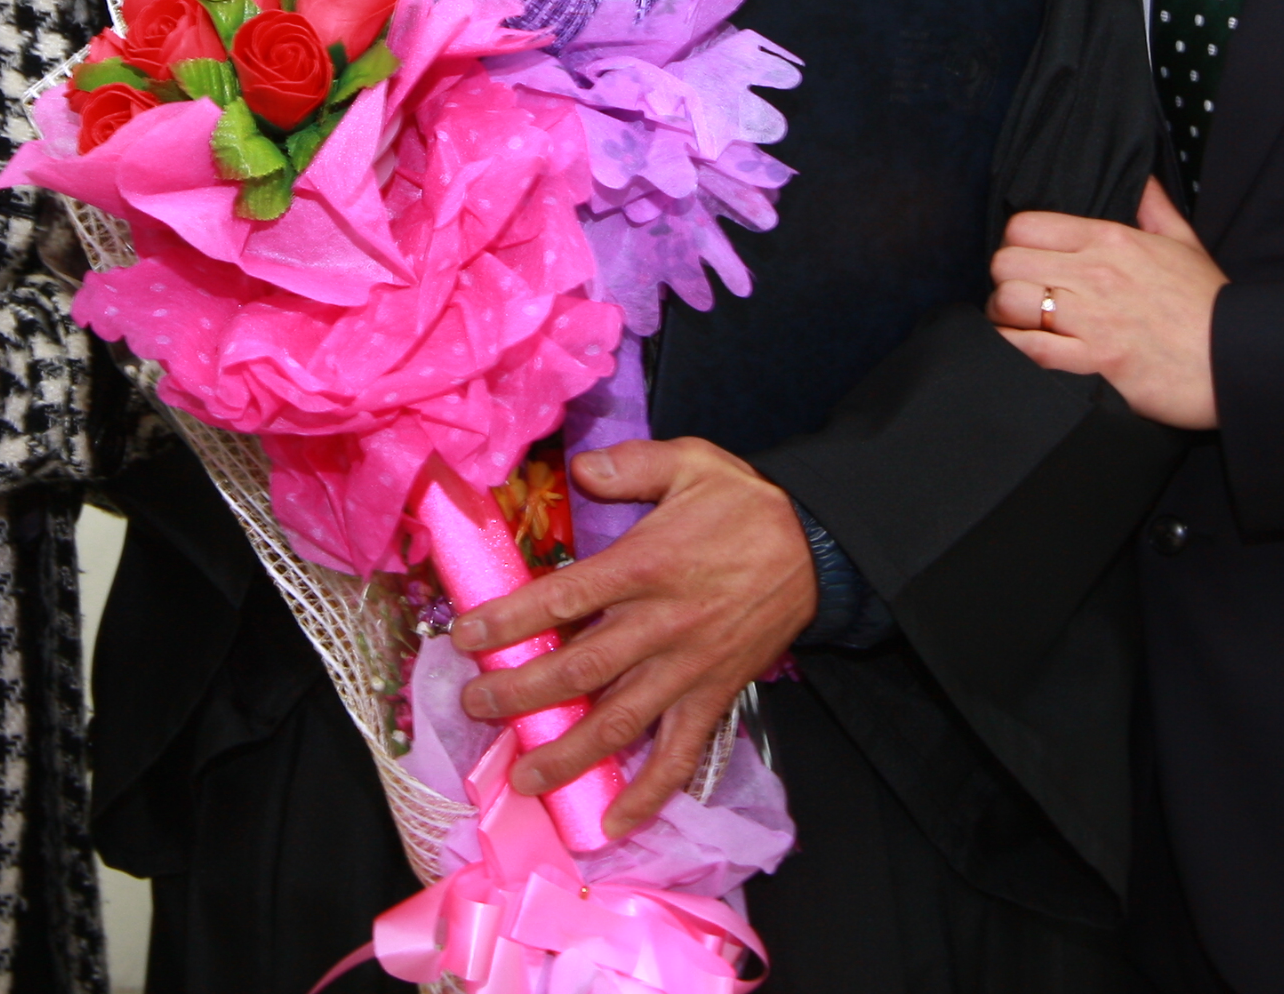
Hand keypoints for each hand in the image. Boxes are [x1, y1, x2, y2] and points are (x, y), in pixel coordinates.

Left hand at [447, 437, 814, 839]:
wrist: (818, 547)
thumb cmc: (745, 504)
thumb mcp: (691, 461)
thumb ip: (633, 464)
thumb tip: (583, 470)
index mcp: (647, 564)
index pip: (565, 597)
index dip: (511, 620)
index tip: (465, 635)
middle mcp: (662, 624)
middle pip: (581, 667)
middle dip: (522, 693)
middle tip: (476, 705)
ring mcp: (689, 669)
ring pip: (621, 720)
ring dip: (570, 753)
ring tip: (525, 778)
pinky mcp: (715, 697)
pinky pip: (681, 753)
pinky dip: (651, 793)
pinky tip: (617, 823)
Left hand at [988, 178, 1226, 428]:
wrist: (1238, 362)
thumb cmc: (1211, 308)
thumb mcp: (1186, 244)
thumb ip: (1155, 208)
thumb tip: (1140, 179)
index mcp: (1112, 239)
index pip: (1025, 225)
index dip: (1016, 245)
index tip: (1029, 263)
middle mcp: (1096, 273)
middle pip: (1006, 263)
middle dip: (1005, 282)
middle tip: (1021, 299)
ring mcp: (1092, 318)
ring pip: (1009, 302)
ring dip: (1006, 319)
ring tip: (1023, 328)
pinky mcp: (1094, 361)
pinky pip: (1028, 349)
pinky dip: (1015, 351)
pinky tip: (1026, 353)